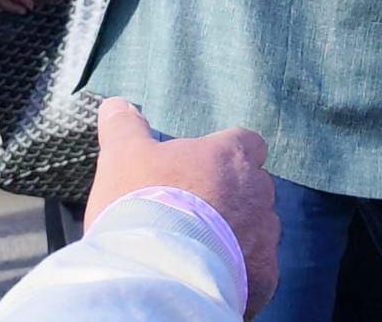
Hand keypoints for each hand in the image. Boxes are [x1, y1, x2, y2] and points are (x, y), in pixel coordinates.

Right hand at [86, 100, 278, 318]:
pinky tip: (210, 275)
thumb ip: (125, 129)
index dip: (226, 156)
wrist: (157, 271)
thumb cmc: (141, 204)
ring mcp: (265, 233)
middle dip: (231, 199)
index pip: (247, 144)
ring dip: (237, 235)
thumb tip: (116, 105)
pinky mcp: (265, 274)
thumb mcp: (123, 158)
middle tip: (194, 217)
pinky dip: (241, 272)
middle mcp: (258, 190)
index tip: (203, 170)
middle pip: (253, 188)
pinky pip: (259, 268)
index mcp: (231, 156)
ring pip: (259, 228)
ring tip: (199, 250)